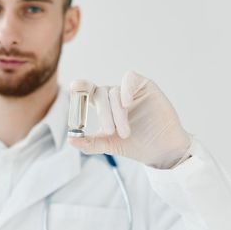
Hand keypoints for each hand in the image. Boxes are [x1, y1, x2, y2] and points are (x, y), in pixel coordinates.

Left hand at [68, 71, 191, 168]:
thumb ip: (89, 143)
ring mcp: (129, 90)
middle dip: (102, 113)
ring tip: (124, 133)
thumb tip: (70, 139)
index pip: (86, 91)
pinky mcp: (145, 86)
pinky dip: (125, 89)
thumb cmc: (134, 145)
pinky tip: (127, 103)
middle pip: (99, 93)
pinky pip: (130, 79)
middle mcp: (114, 96)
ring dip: (117, 113)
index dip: (78, 87)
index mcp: (102, 106)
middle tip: (108, 131)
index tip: (73, 89)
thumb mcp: (108, 145)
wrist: (161, 150)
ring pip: (114, 91)